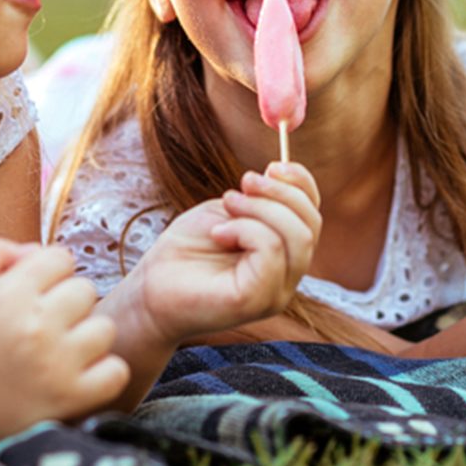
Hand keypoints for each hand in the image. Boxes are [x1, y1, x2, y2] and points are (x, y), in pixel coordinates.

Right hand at [0, 239, 129, 443]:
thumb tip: (38, 250)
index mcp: (12, 294)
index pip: (62, 258)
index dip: (50, 272)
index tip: (37, 292)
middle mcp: (37, 326)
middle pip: (86, 290)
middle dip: (69, 302)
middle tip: (48, 323)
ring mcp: (57, 364)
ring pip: (105, 328)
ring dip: (88, 336)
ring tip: (62, 349)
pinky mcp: (71, 398)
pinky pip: (116, 371)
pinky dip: (105, 372)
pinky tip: (81, 373)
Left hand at [131, 161, 320, 346]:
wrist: (152, 286)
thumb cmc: (188, 248)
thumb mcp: (229, 211)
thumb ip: (259, 197)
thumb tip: (279, 169)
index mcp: (284, 254)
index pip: (313, 216)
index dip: (301, 183)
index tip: (273, 165)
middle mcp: (288, 277)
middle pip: (311, 224)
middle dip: (279, 192)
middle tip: (244, 181)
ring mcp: (276, 293)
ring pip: (297, 237)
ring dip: (261, 208)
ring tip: (228, 202)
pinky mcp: (256, 300)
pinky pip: (271, 250)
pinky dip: (245, 229)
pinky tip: (219, 232)